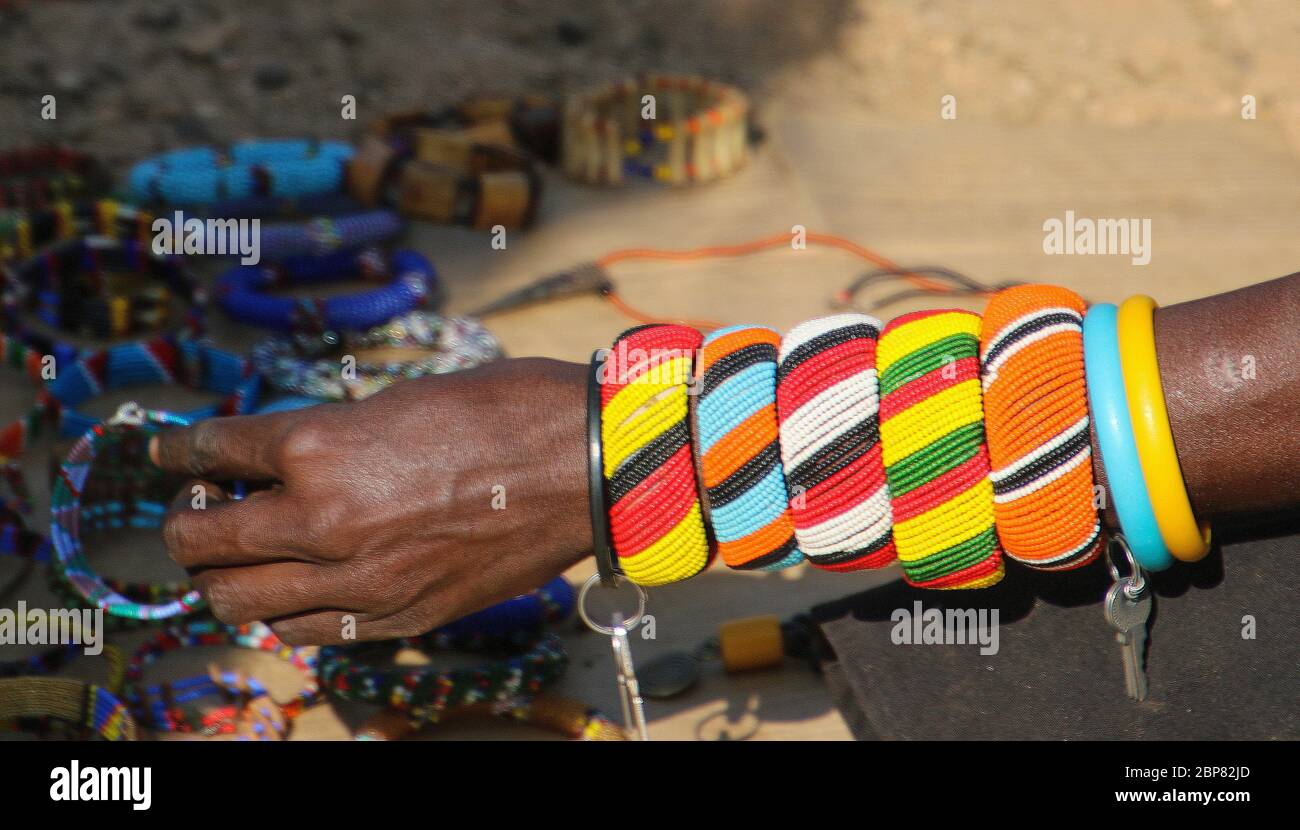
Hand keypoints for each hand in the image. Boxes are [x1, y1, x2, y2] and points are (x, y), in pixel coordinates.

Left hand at [153, 357, 590, 644]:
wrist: (586, 464)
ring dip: (226, 576)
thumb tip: (284, 462)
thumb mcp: (397, 401)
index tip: (171, 458)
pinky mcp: (399, 617)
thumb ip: (330, 438)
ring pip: (239, 602)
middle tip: (200, 510)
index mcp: (318, 447)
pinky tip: (303, 586)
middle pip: (203, 541)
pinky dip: (288, 608)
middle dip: (186, 524)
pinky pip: (308, 629)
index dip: (181, 454)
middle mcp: (323, 520)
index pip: (212, 454)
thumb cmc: (503, 409)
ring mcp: (360, 579)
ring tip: (244, 556)